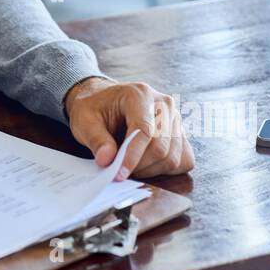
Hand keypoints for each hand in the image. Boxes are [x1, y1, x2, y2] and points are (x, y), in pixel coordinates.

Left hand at [64, 77, 194, 179]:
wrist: (105, 101)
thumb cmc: (95, 109)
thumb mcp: (85, 120)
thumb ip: (96, 139)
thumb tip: (107, 160)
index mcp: (139, 94)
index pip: (145, 131)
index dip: (133, 157)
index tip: (119, 175)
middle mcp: (164, 104)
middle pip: (161, 147)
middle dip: (139, 166)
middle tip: (119, 170)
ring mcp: (176, 118)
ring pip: (173, 157)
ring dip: (151, 170)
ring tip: (131, 165)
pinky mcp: (181, 133)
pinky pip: (184, 160)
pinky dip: (166, 170)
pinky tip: (147, 164)